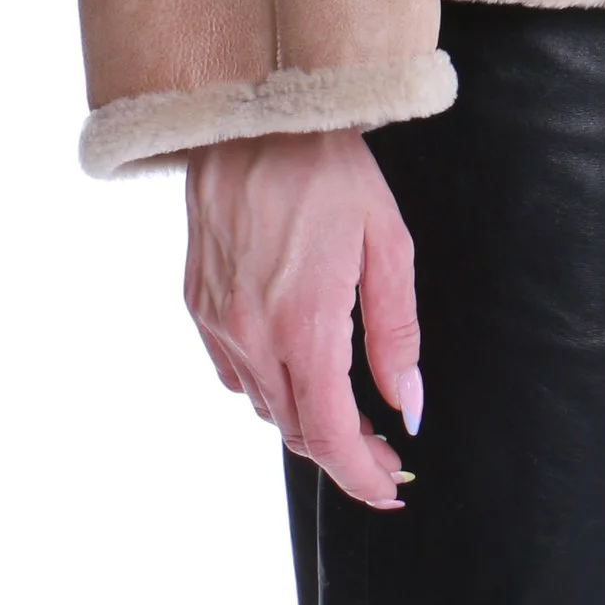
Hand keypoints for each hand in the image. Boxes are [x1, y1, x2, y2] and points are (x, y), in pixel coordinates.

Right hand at [182, 129, 423, 508]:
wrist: (253, 115)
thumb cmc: (329, 170)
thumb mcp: (386, 243)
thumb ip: (397, 334)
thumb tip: (408, 406)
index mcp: (304, 323)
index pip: (331, 434)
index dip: (361, 475)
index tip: (390, 489)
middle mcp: (251, 334)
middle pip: (296, 430)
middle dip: (342, 453)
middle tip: (383, 450)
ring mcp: (217, 321)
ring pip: (263, 406)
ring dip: (306, 421)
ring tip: (349, 412)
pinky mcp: (196, 303)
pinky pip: (234, 373)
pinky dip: (269, 387)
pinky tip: (297, 368)